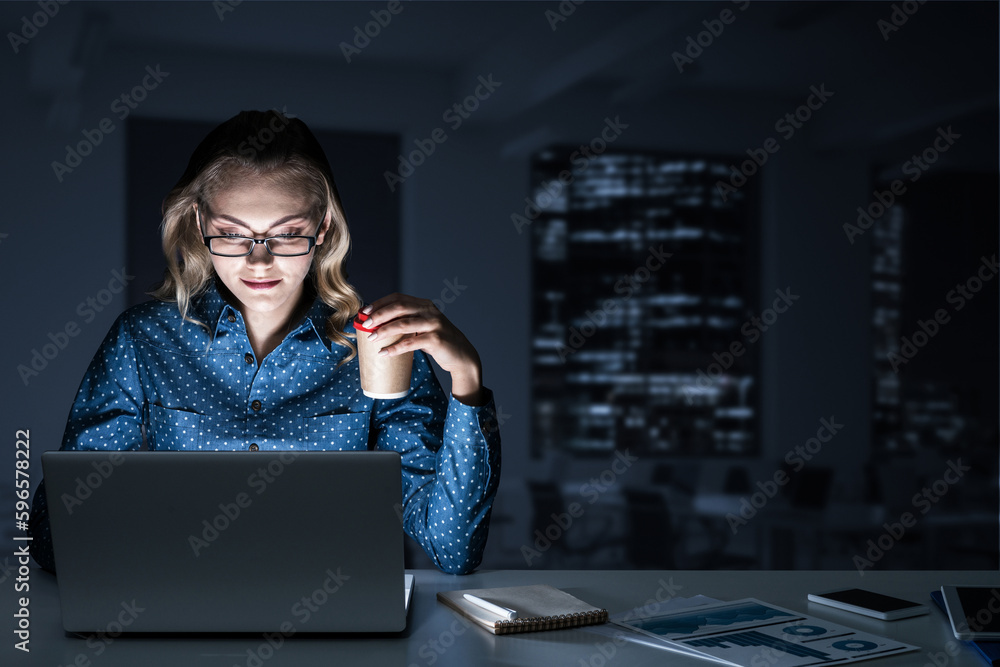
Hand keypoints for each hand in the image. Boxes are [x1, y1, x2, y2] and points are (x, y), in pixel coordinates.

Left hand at [362, 293, 484, 405]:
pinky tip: (384, 353)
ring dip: (384, 331)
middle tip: (366, 324)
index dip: (380, 303)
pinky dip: (395, 348)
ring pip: (403, 324)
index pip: (398, 298)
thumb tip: (377, 325)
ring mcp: (434, 325)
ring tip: (371, 338)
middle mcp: (430, 311)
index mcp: (425, 305)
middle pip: (399, 307)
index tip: (366, 312)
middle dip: (380, 315)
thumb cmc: (438, 341)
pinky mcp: (436, 340)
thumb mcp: (423, 327)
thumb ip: (407, 322)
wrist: (461, 355)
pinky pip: (410, 343)